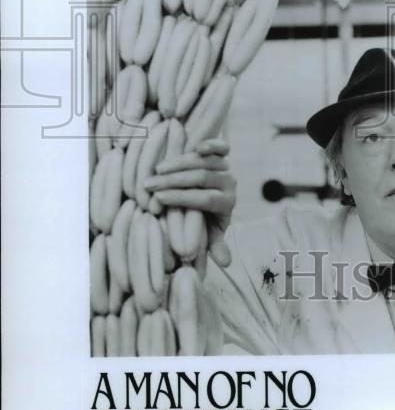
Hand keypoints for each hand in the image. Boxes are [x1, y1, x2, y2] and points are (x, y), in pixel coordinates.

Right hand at [144, 138, 235, 266]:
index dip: (181, 198)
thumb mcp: (210, 234)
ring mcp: (227, 167)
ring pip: (204, 161)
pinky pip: (221, 147)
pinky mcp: (224, 155)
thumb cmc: (206, 219)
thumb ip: (214, 245)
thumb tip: (226, 263)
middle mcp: (229, 183)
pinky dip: (211, 145)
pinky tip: (197, 147)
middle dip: (173, 181)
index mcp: (227, 203)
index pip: (204, 199)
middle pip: (202, 178)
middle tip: (149, 184)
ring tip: (156, 170)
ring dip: (179, 163)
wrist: (217, 194)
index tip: (158, 200)